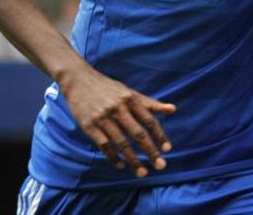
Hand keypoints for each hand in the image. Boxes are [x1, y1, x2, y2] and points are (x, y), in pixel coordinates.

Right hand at [61, 66, 176, 176]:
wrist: (78, 80)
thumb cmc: (108, 88)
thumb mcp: (129, 92)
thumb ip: (150, 103)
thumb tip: (173, 109)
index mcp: (130, 99)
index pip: (149, 119)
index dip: (159, 134)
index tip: (168, 149)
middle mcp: (118, 108)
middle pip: (138, 133)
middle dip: (150, 151)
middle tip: (161, 166)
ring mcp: (103, 118)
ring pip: (121, 143)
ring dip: (133, 160)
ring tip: (142, 172)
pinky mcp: (89, 126)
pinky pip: (104, 145)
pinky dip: (113, 157)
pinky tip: (121, 165)